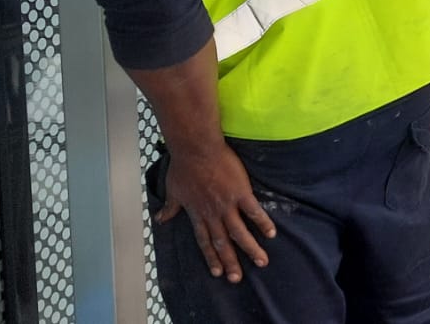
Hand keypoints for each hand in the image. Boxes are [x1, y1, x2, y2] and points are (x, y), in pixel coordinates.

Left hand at [155, 142, 275, 282]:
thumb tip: (159, 219)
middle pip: (223, 243)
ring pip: (240, 232)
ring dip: (250, 249)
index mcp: (197, 214)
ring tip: (261, 262)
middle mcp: (213, 214)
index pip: (205, 241)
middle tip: (237, 279)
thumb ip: (170, 208)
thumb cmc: (183, 167)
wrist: (195, 149)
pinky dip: (263, 223)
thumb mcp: (173, 190)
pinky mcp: (241, 192)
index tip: (217, 273)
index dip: (211, 257)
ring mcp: (227, 204)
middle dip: (230, 262)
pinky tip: (271, 233)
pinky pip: (254, 211)